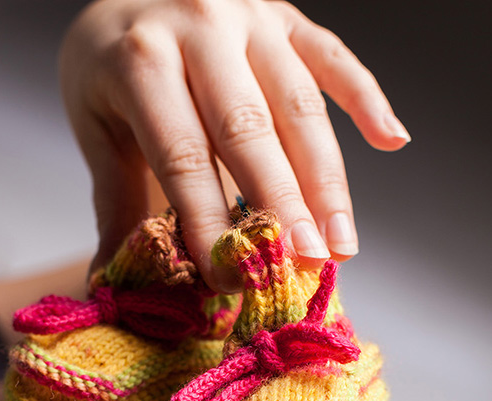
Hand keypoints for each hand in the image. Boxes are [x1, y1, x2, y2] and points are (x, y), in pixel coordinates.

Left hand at [59, 0, 410, 287]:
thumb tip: (111, 282)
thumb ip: (114, 201)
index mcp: (142, 59)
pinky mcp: (285, 14)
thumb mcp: (98, 129)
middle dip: (282, 205)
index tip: (233, 278)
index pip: (182, 155)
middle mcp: (200, 24)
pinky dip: (365, 98)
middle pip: (249, 129)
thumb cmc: (111, 68)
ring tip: (341, 244)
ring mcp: (250, 15)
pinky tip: (393, 141)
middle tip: (305, 266)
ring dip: (326, 179)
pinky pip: (332, 56)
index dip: (210, 222)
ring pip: (298, 103)